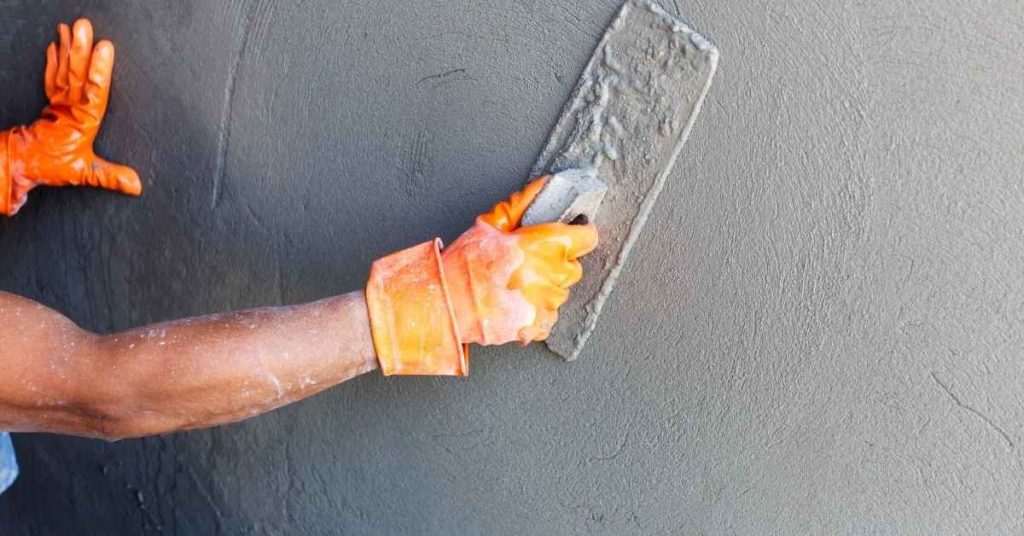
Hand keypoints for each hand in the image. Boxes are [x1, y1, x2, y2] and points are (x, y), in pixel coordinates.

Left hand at [1, 18, 139, 215]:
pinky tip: (56, 45)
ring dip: (68, 48)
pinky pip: (52, 77)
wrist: (20, 163)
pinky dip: (54, 60)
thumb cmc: (51, 166)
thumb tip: (137, 185)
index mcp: (82, 122)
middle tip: (83, 26)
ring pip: (64, 71)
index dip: (99, 70)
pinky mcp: (51, 102)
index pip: (93, 92)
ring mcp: (58, 102)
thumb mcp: (83, 174)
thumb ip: (110, 177)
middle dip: (80, 49)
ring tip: (71, 27)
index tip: (104, 48)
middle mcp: (69, 107)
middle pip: (76, 74)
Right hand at [366, 178, 598, 375]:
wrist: (444, 305)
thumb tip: (546, 186)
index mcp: (543, 246)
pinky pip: (549, 315)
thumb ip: (522, 204)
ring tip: (516, 284)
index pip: (587, 237)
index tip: (572, 234)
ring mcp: (545, 303)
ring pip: (561, 292)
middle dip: (557, 262)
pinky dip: (536, 310)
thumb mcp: (489, 225)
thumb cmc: (462, 265)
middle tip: (529, 262)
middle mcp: (550, 275)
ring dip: (546, 287)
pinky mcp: (537, 326)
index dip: (579, 233)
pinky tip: (514, 302)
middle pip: (573, 266)